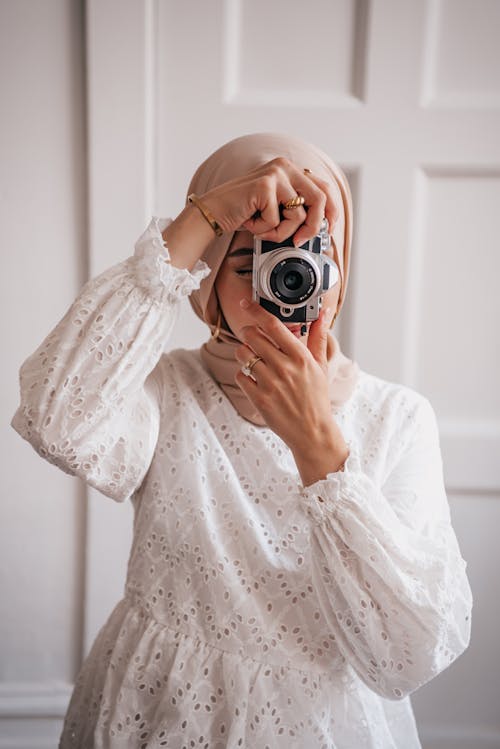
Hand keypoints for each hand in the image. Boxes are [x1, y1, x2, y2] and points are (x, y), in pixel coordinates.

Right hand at [201, 157, 338, 247]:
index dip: (331, 211)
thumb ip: (297, 208)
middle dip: (312, 226)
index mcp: (290, 170)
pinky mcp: (265, 186)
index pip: (324, 188)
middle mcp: (285, 167)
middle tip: (300, 240)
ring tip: (263, 230)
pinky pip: (277, 219)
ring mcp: (275, 174)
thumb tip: (321, 226)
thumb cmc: (243, 213)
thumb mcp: (277, 208)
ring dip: (281, 232)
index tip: (327, 230)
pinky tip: (251, 222)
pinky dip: (264, 230)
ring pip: (298, 214)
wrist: (214, 213)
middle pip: (319, 199)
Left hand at [234, 300, 348, 483]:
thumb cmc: (316, 398)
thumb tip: (323, 313)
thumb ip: (318, 337)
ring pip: (243, 355)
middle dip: (248, 334)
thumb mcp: (321, 366)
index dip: (256, 311)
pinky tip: (255, 379)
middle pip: (253, 337)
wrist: (311, 431)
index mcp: (300, 357)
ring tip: (254, 360)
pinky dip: (244, 375)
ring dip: (244, 354)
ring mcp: (270, 383)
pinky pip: (240, 376)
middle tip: (252, 338)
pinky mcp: (259, 398)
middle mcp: (285, 367)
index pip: (273, 325)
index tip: (246, 303)